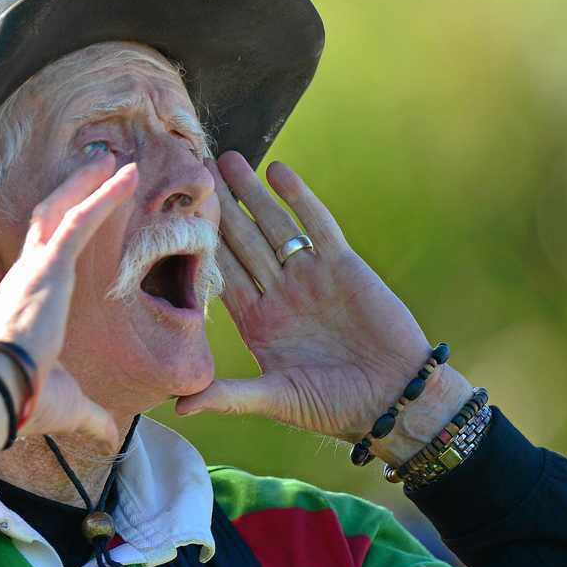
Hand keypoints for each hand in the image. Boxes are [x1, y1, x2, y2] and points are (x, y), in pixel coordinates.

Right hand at [0, 154, 137, 447]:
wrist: (4, 394)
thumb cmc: (29, 403)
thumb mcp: (71, 406)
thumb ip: (93, 416)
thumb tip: (108, 436)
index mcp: (26, 304)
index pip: (44, 256)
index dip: (62, 231)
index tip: (80, 214)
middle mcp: (26, 277)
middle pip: (49, 220)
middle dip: (73, 192)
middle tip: (97, 170)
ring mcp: (36, 268)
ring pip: (63, 210)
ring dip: (88, 184)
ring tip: (114, 163)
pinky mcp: (51, 266)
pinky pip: (80, 220)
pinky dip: (102, 196)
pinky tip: (124, 177)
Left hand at [175, 152, 471, 463]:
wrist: (395, 398)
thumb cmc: (334, 407)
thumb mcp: (275, 399)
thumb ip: (228, 395)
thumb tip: (177, 405)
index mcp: (257, 321)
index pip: (221, 274)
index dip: (198, 246)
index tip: (171, 217)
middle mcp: (279, 293)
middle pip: (241, 241)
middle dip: (219, 208)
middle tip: (192, 171)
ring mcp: (309, 276)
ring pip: (273, 225)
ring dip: (252, 193)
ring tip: (227, 159)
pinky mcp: (342, 265)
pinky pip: (316, 224)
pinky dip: (299, 197)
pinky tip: (279, 171)